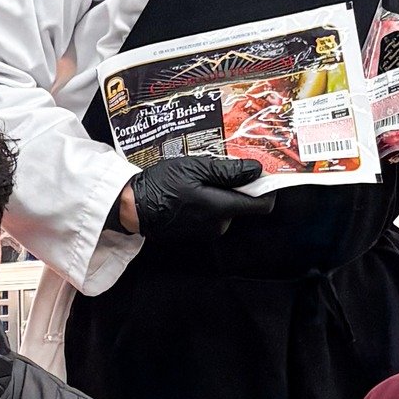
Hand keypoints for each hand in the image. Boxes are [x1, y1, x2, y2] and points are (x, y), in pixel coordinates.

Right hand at [113, 155, 276, 241]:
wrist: (133, 207)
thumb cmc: (162, 184)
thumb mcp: (195, 168)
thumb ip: (229, 171)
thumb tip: (257, 171)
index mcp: (221, 208)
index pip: (261, 205)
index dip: (265, 188)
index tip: (258, 172)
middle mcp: (219, 224)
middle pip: (243, 204)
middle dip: (236, 185)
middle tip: (218, 166)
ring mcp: (207, 231)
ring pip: (227, 208)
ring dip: (220, 192)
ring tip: (200, 176)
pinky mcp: (197, 232)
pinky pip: (213, 214)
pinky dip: (208, 200)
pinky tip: (192, 189)